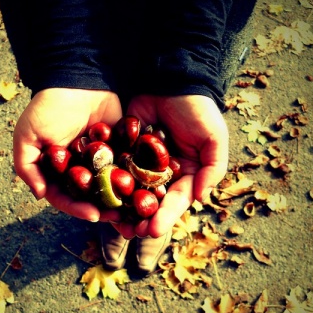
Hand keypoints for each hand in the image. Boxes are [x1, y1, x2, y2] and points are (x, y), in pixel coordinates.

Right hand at [13, 88, 121, 221]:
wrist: (78, 81)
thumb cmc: (48, 108)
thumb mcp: (27, 136)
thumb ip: (27, 166)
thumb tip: (39, 194)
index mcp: (56, 171)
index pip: (65, 196)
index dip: (77, 207)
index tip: (92, 215)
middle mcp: (77, 169)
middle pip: (89, 196)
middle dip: (102, 208)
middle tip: (117, 217)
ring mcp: (99, 160)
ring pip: (109, 186)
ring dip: (120, 198)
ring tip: (132, 208)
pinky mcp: (117, 148)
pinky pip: (125, 167)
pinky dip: (133, 177)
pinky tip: (144, 188)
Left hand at [112, 94, 228, 238]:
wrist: (172, 80)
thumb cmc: (198, 110)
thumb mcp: (214, 138)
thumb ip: (212, 169)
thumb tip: (201, 198)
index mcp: (185, 175)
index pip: (175, 201)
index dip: (165, 217)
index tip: (153, 230)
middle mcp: (162, 174)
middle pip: (151, 202)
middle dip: (141, 219)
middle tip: (129, 232)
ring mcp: (141, 163)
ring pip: (131, 191)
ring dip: (123, 208)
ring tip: (113, 223)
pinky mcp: (124, 150)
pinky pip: (116, 168)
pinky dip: (108, 182)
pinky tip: (99, 195)